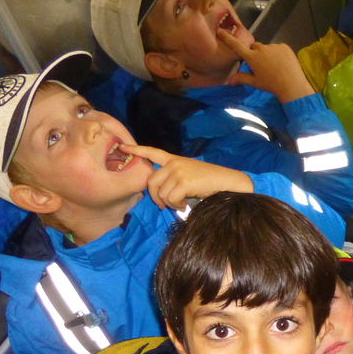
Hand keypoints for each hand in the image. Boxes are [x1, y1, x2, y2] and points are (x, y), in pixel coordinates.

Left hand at [124, 144, 252, 208]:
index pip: (153, 152)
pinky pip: (170, 198)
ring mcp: (179, 171)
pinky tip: (186, 205)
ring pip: (161, 193)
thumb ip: (175, 179)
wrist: (230, 184)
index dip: (136, 150)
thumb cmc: (213, 184)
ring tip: (182, 205)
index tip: (122, 148)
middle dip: (155, 197)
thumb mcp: (191, 176)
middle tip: (164, 206)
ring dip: (170, 204)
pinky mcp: (184, 181)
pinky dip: (177, 206)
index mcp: (175, 159)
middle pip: (151, 181)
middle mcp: (175, 163)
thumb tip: (162, 195)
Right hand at [219, 29, 314, 103]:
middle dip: (255, 53)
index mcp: (252, 57)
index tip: (220, 31)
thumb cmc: (271, 85)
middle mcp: (261, 49)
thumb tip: (229, 81)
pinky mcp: (284, 46)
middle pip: (254, 47)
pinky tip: (283, 63)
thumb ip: (242, 78)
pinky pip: (278, 47)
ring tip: (275, 66)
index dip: (228, 38)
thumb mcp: (255, 82)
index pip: (237, 46)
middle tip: (262, 65)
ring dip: (268, 54)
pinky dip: (278, 53)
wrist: (292, 85)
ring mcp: (273, 46)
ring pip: (267, 48)